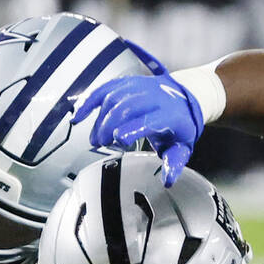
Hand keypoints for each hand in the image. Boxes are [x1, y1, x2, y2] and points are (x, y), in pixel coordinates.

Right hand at [74, 74, 203, 185]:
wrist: (185, 98)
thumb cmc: (180, 126)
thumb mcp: (182, 147)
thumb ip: (174, 163)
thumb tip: (167, 180)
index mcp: (169, 114)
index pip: (149, 119)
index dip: (132, 128)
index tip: (119, 139)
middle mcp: (153, 96)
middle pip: (126, 106)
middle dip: (109, 125)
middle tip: (101, 143)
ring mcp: (139, 86)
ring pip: (113, 97)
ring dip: (100, 119)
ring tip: (95, 138)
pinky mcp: (127, 82)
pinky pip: (105, 89)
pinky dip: (88, 101)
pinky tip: (78, 115)